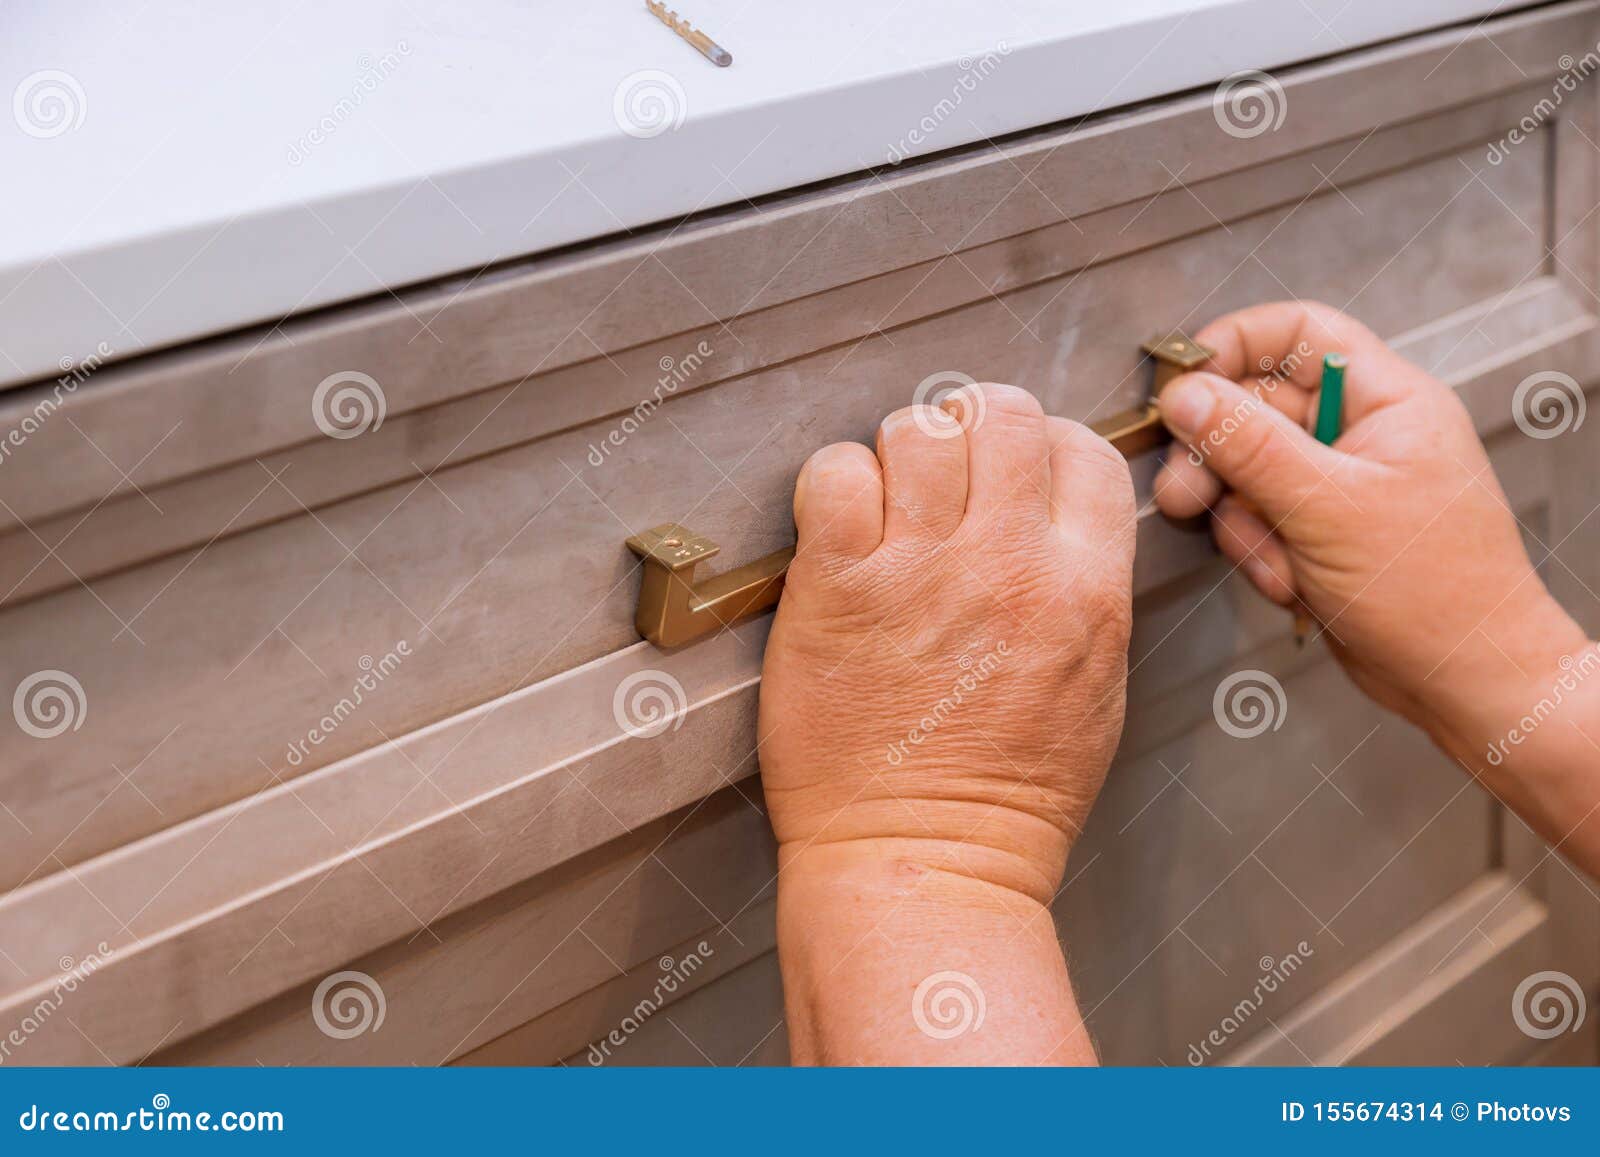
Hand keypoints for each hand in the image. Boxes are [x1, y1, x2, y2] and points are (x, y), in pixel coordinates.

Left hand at [759, 382, 1135, 904]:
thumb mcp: (1095, 690)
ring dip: (901, 453)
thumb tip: (1060, 530)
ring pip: (919, 430)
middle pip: (1001, 417)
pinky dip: (833, 481)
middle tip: (946, 472)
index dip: (1044, 445)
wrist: (922, 861)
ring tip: (889, 501)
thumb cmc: (1005, 798)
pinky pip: (836, 474)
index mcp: (1084, 590)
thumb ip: (1084, 594)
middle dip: (972, 429)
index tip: (1014, 468)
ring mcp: (921, 571)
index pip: (1083, 450)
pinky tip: (839, 526)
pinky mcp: (840, 588)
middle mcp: (1009, 565)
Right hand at [1152, 300, 1585, 758]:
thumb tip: (1188, 396)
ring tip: (1276, 559)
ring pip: (1245, 472)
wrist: (1464, 681)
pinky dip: (1260, 555)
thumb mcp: (1329, 508)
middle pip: (1255, 407)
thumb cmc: (1439, 595)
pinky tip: (1293, 584)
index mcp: (1387, 400)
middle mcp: (1360, 433)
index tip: (1184, 384)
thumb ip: (1250, 445)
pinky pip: (1255, 521)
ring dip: (1244, 522)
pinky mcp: (1317, 531)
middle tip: (1190, 491)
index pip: (1297, 332)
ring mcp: (1336, 484)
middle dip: (1218, 456)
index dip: (1233, 346)